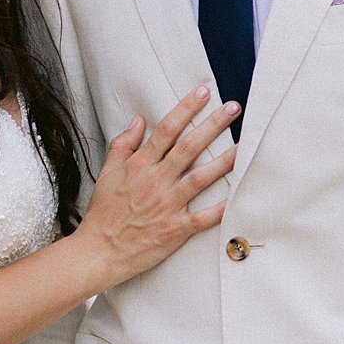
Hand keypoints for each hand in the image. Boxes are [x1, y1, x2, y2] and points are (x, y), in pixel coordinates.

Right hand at [75, 88, 238, 289]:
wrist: (99, 250)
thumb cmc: (103, 212)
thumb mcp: (107, 172)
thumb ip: (123, 144)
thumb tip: (138, 120)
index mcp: (140, 165)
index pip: (166, 130)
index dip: (186, 108)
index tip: (203, 93)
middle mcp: (156, 181)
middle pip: (189, 147)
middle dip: (213, 125)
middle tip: (233, 108)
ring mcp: (167, 205)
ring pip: (201, 177)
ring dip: (224, 161)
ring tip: (244, 146)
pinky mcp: (175, 228)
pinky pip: (203, 217)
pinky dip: (221, 209)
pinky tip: (238, 198)